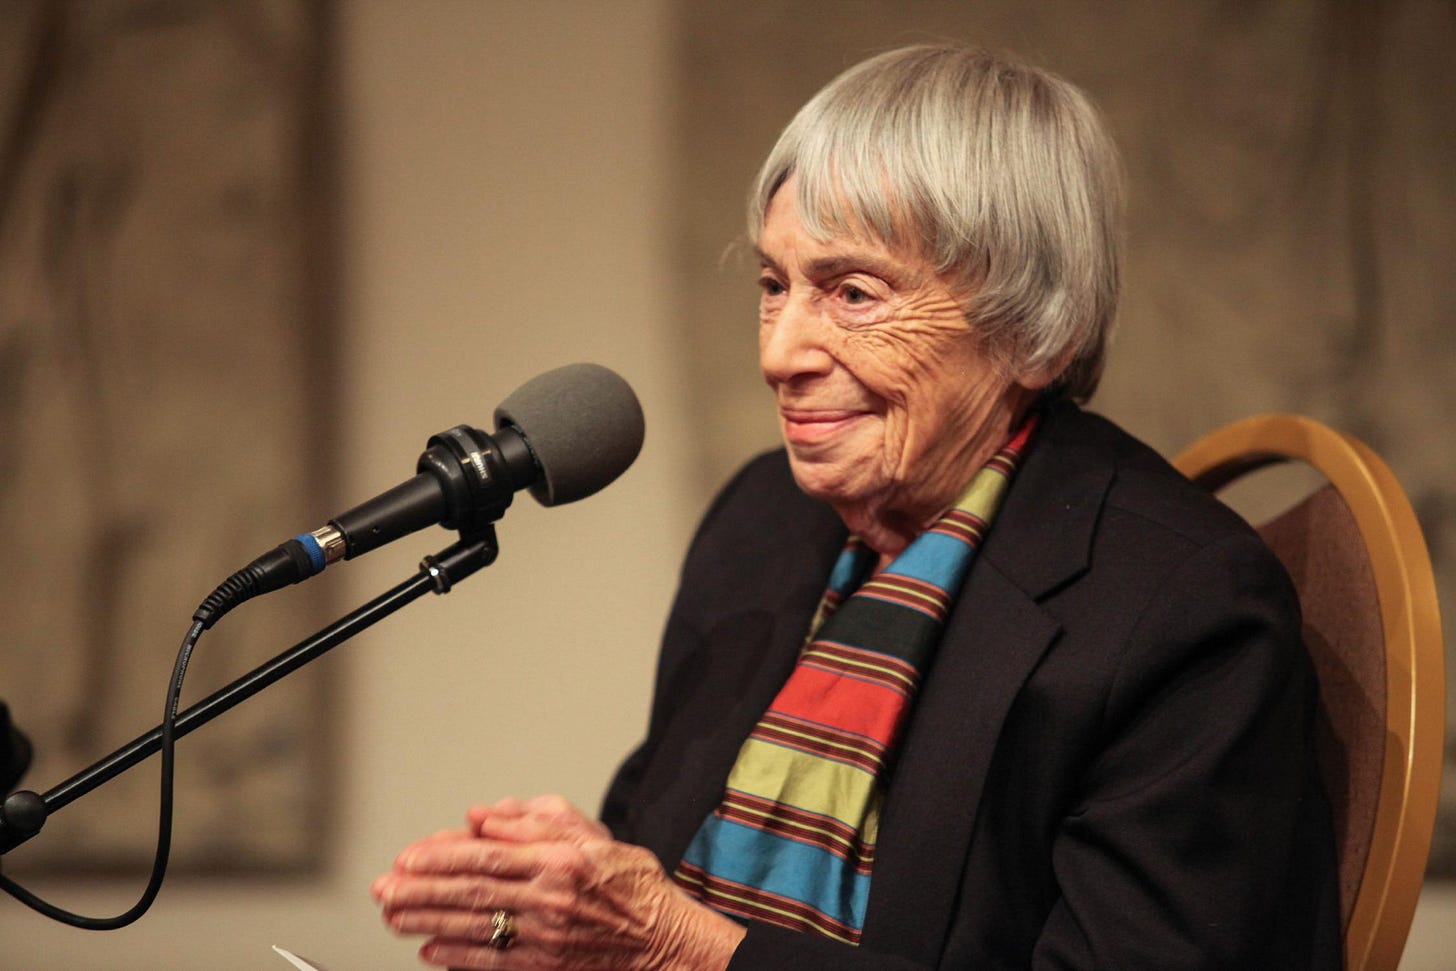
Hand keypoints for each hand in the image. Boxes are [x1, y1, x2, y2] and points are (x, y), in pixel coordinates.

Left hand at [371, 795, 744, 969]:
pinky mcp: (545, 964)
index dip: (441, 855)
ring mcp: (545, 935)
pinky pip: (492, 961)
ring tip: (392, 915)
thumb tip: (486, 816)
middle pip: (471, 890)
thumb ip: (536, 825)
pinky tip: (429, 948)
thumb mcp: (593, 838)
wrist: (665, 941)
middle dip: (421, 888)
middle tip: (385, 887)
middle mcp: (549, 898)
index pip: (486, 853)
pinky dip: (456, 956)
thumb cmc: (632, 886)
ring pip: (473, 925)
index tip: (408, 856)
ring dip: (426, 919)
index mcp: (559, 860)